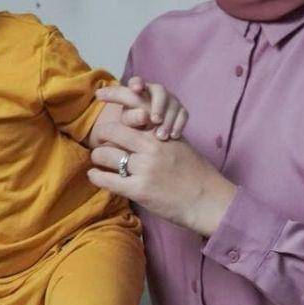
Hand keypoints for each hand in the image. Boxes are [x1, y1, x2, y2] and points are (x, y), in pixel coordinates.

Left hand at [87, 121, 236, 236]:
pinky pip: (107, 179)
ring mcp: (144, 168)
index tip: (102, 104)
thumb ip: (158, 135)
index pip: (131, 111)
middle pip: (111, 131)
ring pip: (104, 154)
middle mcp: (151, 147)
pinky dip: (96, 176)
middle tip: (101, 143)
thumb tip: (138, 126)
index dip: (115, 106)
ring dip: (98, 158)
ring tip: (99, 161)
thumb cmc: (196, 173)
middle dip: (102, 136)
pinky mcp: (139, 190)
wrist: (208, 200)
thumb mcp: (178, 145)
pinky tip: (94, 175)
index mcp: (160, 133)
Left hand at [95, 76, 187, 139]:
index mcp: (139, 90)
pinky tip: (173, 136)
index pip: (136, 82)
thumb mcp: (129, 122)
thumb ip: (132, 117)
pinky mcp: (180, 110)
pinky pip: (183, 114)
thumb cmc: (134, 123)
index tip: (136, 89)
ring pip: (173, 104)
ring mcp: (170, 99)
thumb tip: (143, 115)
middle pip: (160, 91)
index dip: (136, 83)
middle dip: (158, 106)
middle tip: (155, 121)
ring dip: (168, 121)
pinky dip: (178, 125)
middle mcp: (155, 91)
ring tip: (161, 136)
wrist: (151, 134)